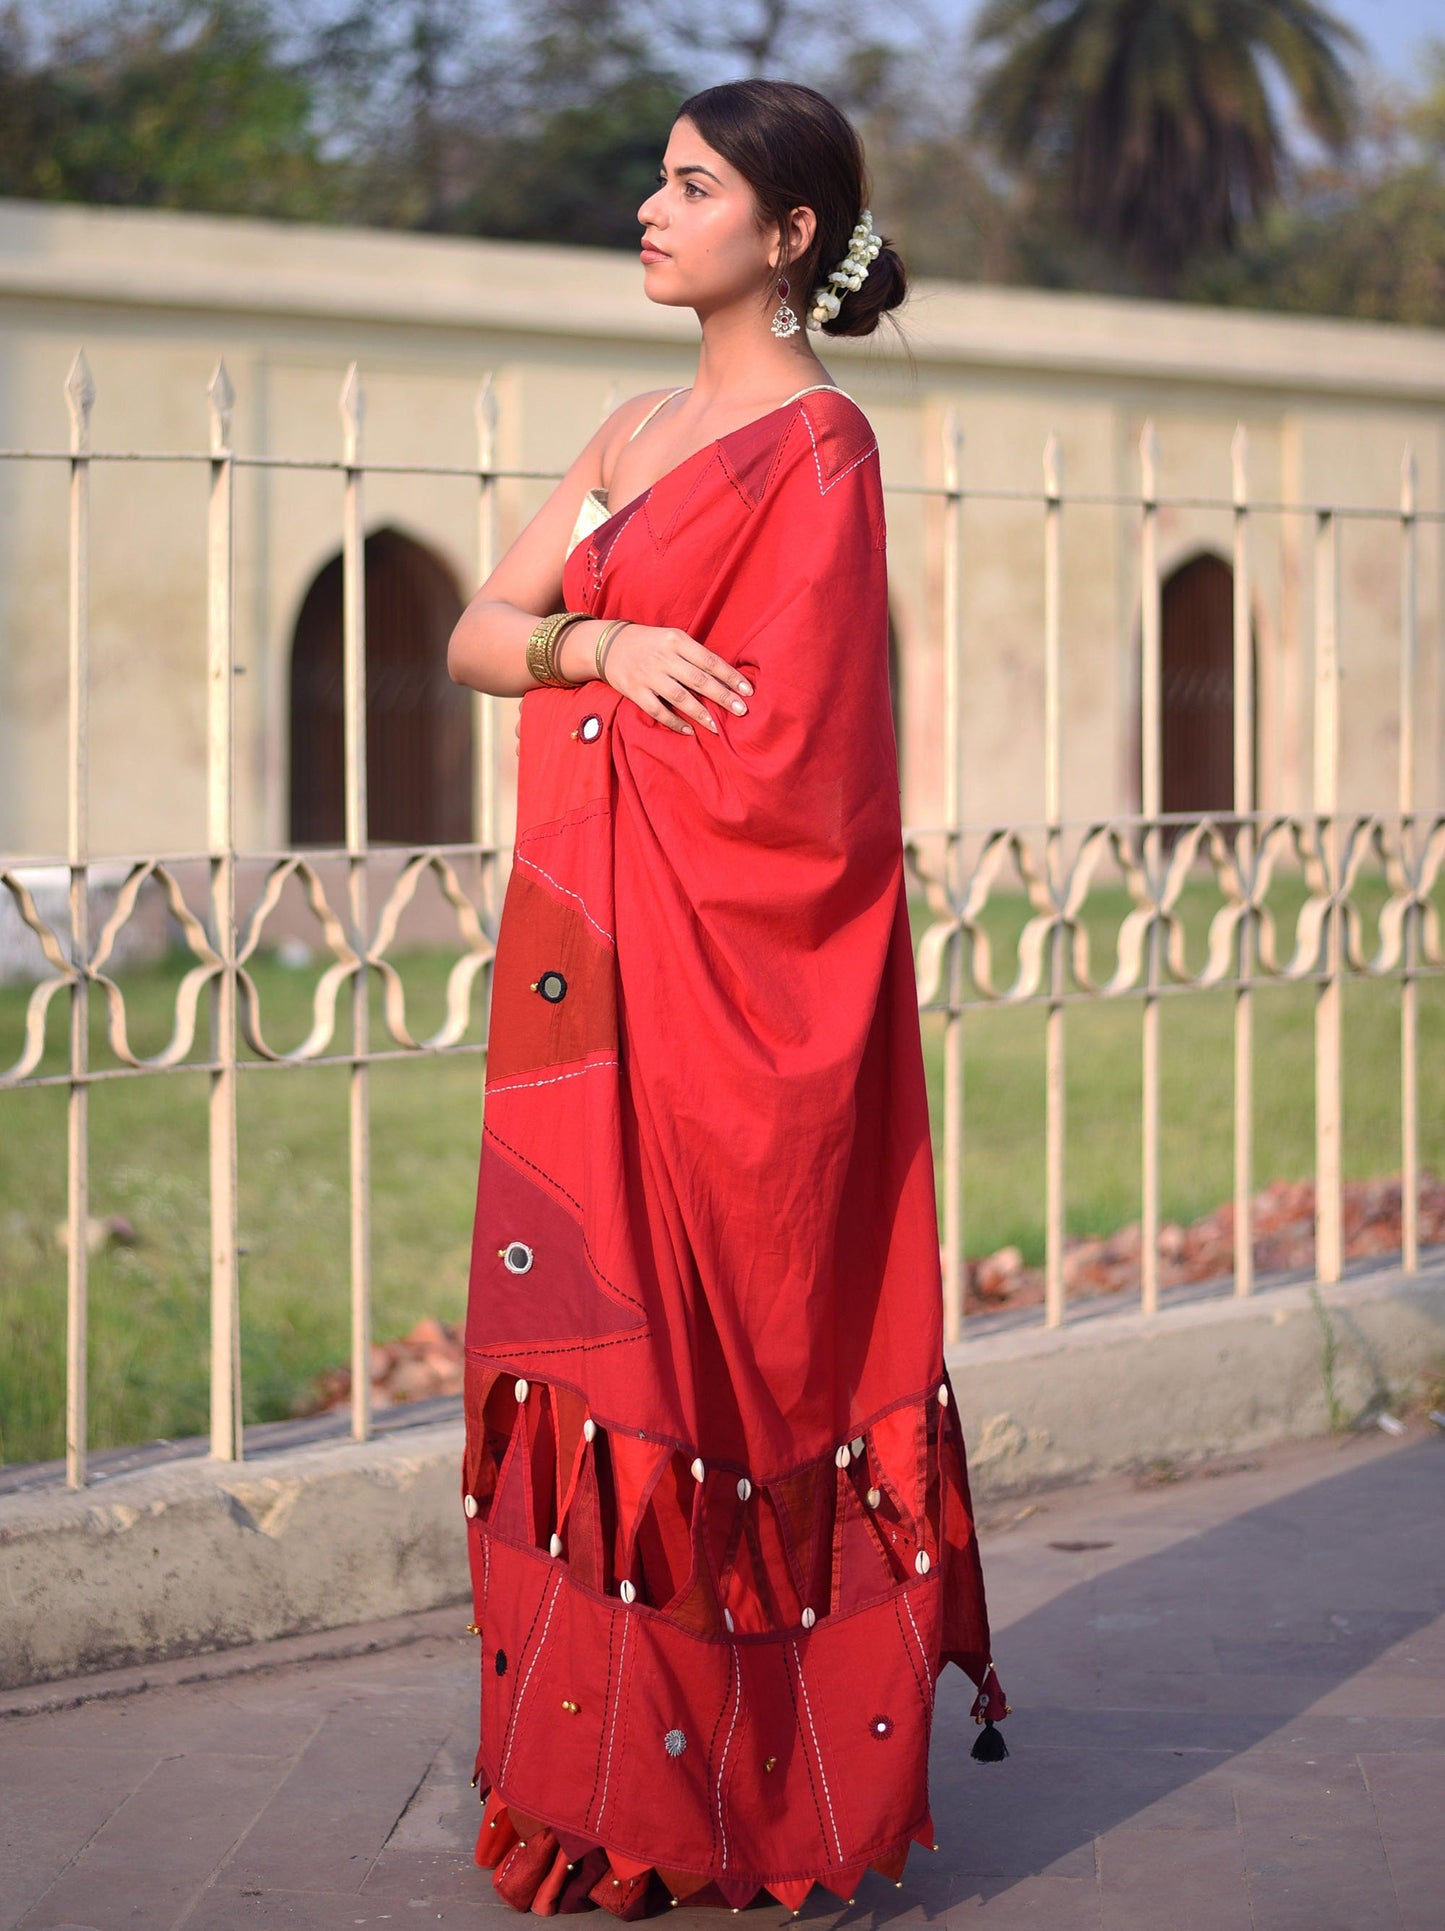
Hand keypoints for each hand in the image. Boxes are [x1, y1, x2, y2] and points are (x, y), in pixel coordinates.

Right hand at [599, 622, 751, 735]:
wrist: (609, 645)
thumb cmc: (649, 642)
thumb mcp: (672, 638)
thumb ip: (694, 654)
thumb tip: (724, 676)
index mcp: (677, 640)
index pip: (710, 660)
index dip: (730, 676)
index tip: (747, 690)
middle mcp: (664, 657)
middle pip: (699, 680)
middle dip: (723, 697)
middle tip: (742, 710)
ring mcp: (649, 675)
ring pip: (680, 697)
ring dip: (701, 714)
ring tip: (717, 727)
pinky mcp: (635, 691)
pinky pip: (658, 710)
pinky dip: (674, 722)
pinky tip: (689, 731)